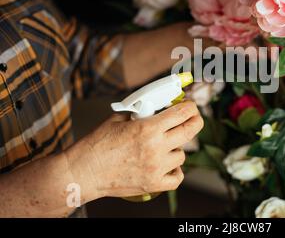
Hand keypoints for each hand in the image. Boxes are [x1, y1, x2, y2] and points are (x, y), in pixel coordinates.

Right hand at [65, 101, 202, 199]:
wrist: (84, 171)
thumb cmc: (97, 144)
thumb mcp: (119, 118)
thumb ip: (141, 111)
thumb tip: (158, 105)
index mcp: (148, 128)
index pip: (182, 114)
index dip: (191, 107)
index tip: (190, 106)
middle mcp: (156, 148)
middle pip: (190, 131)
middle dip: (195, 121)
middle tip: (192, 118)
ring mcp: (156, 168)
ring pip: (182, 155)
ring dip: (175, 148)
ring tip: (162, 146)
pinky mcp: (153, 184)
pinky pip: (177, 177)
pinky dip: (175, 170)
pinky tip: (166, 164)